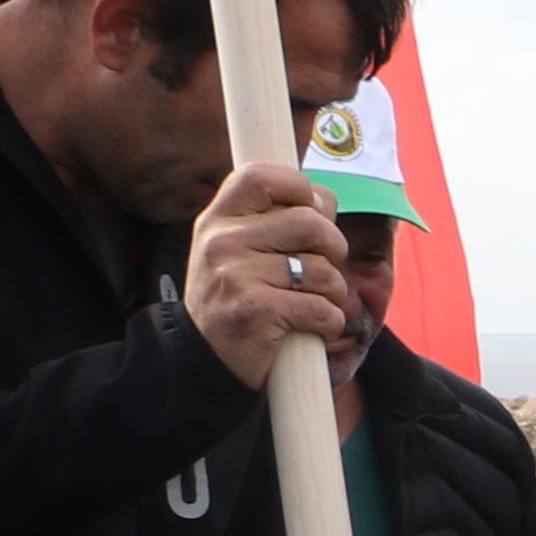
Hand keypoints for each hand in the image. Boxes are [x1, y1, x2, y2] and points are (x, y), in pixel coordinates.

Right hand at [184, 164, 361, 392]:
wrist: (202, 360)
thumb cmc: (236, 299)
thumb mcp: (238, 250)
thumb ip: (274, 220)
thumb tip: (324, 198)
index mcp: (217, 219)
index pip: (263, 175)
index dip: (301, 188)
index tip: (310, 212)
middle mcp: (221, 241)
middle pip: (310, 222)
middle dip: (333, 248)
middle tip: (322, 268)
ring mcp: (235, 275)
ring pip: (323, 270)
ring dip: (332, 292)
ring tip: (312, 302)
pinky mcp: (255, 311)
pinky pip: (322, 308)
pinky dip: (328, 322)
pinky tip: (310, 328)